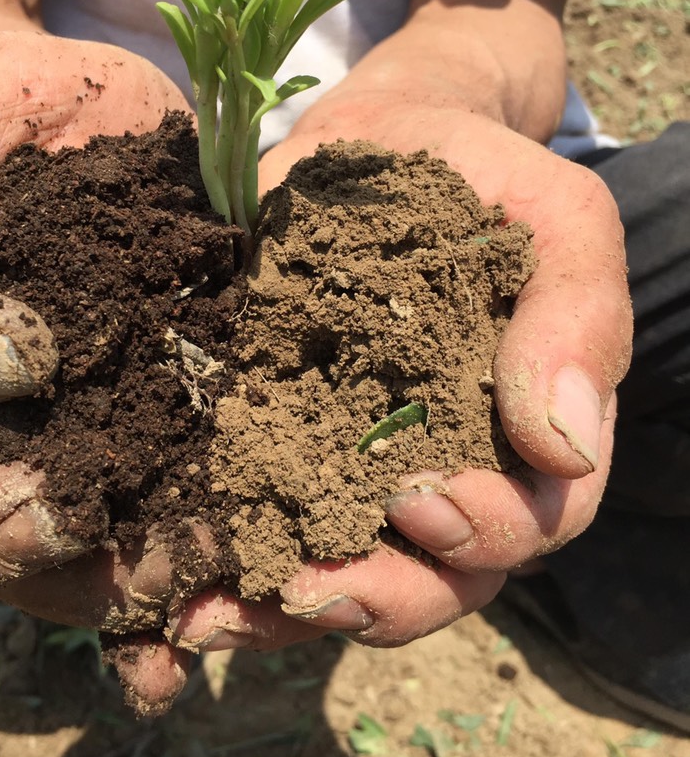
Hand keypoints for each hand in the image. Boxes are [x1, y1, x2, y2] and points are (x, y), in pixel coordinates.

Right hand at [0, 29, 197, 709]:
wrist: (109, 152)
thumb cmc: (17, 120)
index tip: (33, 349)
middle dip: (7, 528)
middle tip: (79, 527)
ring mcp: (35, 461)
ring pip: (35, 555)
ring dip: (98, 592)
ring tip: (176, 603)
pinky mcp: (123, 475)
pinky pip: (121, 558)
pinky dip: (148, 618)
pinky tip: (175, 665)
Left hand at [164, 104, 629, 652]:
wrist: (374, 142)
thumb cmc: (476, 177)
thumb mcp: (555, 219)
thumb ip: (578, 316)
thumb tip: (564, 445)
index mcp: (524, 434)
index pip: (532, 521)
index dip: (486, 530)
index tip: (418, 493)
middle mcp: (447, 469)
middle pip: (438, 580)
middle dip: (380, 597)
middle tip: (311, 583)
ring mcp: (360, 467)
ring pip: (347, 578)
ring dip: (285, 610)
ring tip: (212, 614)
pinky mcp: (281, 447)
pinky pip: (265, 530)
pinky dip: (226, 570)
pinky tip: (177, 588)